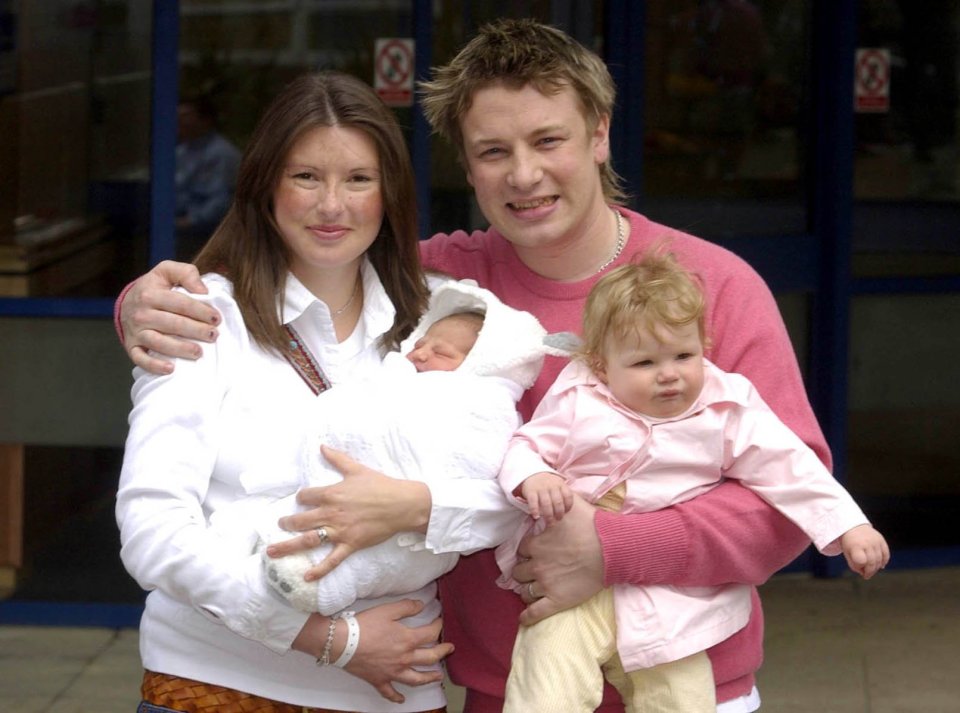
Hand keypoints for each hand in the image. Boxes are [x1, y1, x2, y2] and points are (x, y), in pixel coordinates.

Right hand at [120, 260, 220, 373]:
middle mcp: (141, 313)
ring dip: (180, 349)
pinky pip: (140, 358)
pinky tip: (171, 369)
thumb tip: (203, 291)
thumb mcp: (167, 271)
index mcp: (151, 294)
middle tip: (213, 335)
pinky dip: (154, 365)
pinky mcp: (131, 346)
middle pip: (173, 324)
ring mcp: (136, 331)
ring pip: (159, 342)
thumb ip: (186, 273)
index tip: (217, 318)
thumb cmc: (155, 287)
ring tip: (199, 352)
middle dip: (196, 330)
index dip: (201, 311)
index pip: (180, 303)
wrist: (127, 302)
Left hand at [266, 446, 431, 579]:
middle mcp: (331, 513)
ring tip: (273, 551)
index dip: (302, 498)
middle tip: (280, 525)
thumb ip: (337, 459)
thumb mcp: (357, 469)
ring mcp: (340, 531)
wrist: (402, 504)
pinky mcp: (350, 544)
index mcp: (331, 493)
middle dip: (286, 523)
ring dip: (288, 546)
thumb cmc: (380, 485)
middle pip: (300, 520)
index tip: (302, 500)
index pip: (306, 496)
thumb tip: (322, 446)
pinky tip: (306, 577)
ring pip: (308, 540)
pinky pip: (332, 560)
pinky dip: (319, 570)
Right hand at [292, 599, 453, 702]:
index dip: (438, 627)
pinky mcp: (379, 680)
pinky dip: (396, 697)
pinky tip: (402, 699)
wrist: (342, 643)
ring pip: (416, 679)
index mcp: (407, 640)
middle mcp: (404, 658)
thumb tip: (422, 605)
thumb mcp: (387, 610)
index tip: (440, 622)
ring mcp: (392, 672)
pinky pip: (390, 692)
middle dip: (442, 652)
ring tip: (438, 677)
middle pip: (430, 658)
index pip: (431, 634)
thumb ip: (407, 607)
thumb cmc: (365, 625)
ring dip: (429, 678)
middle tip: (450, 649)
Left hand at [511, 495, 603, 625]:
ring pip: (525, 591)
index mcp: (536, 544)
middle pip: (519, 571)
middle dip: (524, 570)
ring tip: (531, 589)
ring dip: (526, 589)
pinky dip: (527, 616)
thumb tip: (550, 487)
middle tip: (534, 569)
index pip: (522, 549)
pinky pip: (535, 612)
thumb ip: (557, 497)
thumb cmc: (592, 526)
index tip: (534, 551)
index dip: (528, 551)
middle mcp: (537, 565)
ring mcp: (546, 584)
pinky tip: (524, 617)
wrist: (613, 550)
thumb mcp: (571, 505)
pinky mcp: (557, 601)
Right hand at [519, 472, 573, 524]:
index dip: (568, 506)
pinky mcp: (531, 491)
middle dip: (559, 513)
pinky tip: (536, 516)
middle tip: (558, 520)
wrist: (532, 474)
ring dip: (549, 515)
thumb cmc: (549, 484)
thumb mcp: (558, 484)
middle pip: (558, 501)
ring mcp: (541, 488)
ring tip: (549, 522)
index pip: (568, 496)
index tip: (566, 513)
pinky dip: (535, 510)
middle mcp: (551, 486)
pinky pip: (533, 502)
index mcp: (560, 484)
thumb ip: (564, 494)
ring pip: (546, 503)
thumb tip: (569, 509)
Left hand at [840, 524, 889, 578]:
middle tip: (866, 575)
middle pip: (872, 562)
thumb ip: (854, 565)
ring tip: (871, 569)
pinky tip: (880, 565)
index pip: (861, 561)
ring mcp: (876, 541)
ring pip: (880, 560)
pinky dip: (884, 562)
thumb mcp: (847, 553)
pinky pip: (886, 555)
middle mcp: (867, 543)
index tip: (858, 568)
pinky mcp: (882, 540)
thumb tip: (864, 573)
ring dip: (876, 568)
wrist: (854, 527)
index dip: (860, 567)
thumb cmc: (850, 543)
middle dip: (870, 572)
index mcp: (856, 546)